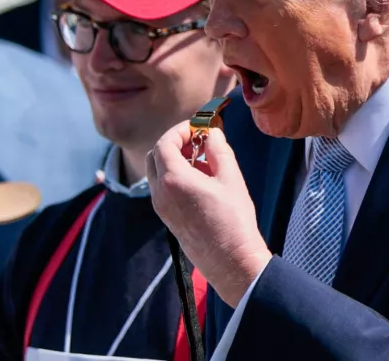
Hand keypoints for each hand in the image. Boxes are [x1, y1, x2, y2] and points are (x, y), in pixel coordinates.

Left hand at [146, 121, 272, 306]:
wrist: (230, 261)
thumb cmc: (233, 220)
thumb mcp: (231, 179)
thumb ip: (219, 150)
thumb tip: (211, 133)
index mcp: (173, 180)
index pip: (165, 143)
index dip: (180, 130)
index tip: (197, 127)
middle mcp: (160, 192)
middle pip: (155, 155)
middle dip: (174, 143)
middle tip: (197, 142)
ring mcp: (160, 206)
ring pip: (156, 172)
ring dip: (174, 160)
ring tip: (203, 162)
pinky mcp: (165, 217)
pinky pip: (162, 188)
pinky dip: (174, 176)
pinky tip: (199, 181)